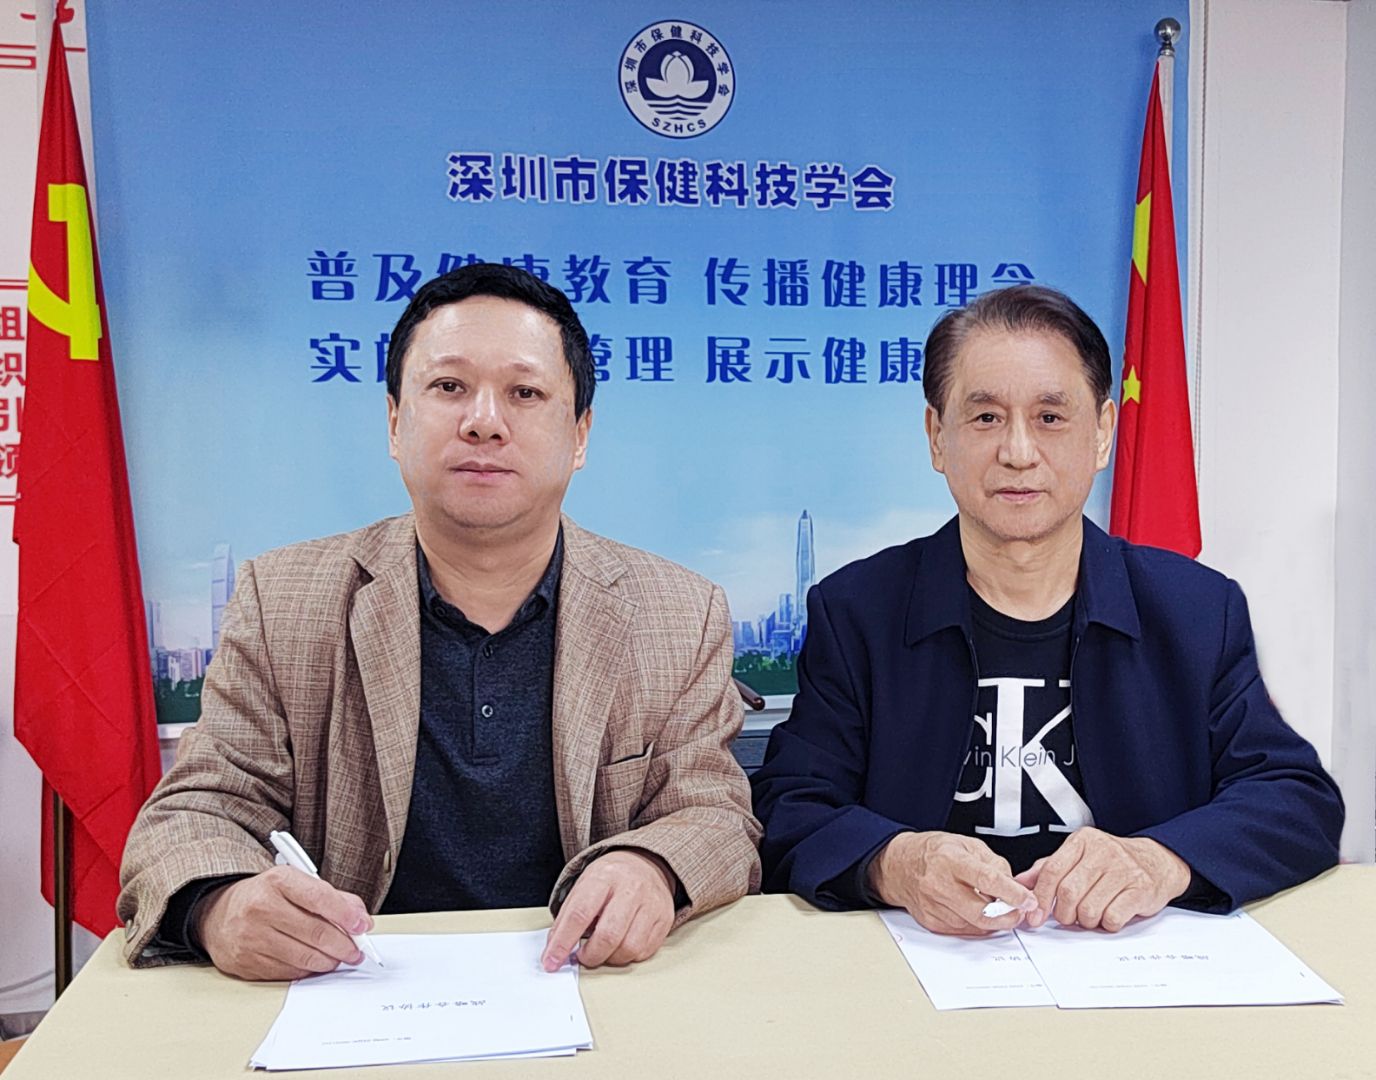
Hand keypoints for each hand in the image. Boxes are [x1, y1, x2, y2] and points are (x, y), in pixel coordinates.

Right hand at [194, 865, 372, 980]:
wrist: (218, 914)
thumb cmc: (265, 897)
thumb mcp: (295, 883)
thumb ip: (331, 898)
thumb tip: (361, 920)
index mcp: (278, 881)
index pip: (319, 898)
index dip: (346, 915)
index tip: (362, 926)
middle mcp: (260, 908)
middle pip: (315, 932)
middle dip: (344, 945)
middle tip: (357, 950)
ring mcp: (250, 937)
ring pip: (304, 957)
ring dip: (329, 960)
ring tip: (340, 957)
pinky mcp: (246, 963)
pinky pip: (289, 972)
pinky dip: (308, 969)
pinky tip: (315, 962)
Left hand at [540, 850, 675, 970]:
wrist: (647, 863)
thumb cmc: (611, 879)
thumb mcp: (583, 886)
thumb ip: (567, 916)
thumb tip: (554, 950)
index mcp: (604, 877)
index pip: (580, 914)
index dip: (563, 942)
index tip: (551, 961)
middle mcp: (631, 889)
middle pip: (608, 935)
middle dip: (590, 956)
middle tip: (582, 957)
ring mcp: (651, 904)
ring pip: (628, 948)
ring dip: (609, 959)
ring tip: (602, 950)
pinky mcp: (664, 918)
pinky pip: (644, 951)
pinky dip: (628, 956)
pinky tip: (621, 945)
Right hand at [867, 831, 1037, 935]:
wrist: (899, 865)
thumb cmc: (933, 852)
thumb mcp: (967, 844)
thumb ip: (994, 864)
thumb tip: (1014, 887)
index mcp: (950, 860)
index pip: (986, 879)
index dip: (1012, 893)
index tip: (1028, 901)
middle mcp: (940, 884)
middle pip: (982, 913)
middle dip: (1008, 916)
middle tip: (1019, 911)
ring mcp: (934, 907)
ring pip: (975, 925)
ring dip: (992, 920)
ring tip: (993, 905)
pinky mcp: (932, 923)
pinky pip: (964, 931)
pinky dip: (976, 924)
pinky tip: (974, 909)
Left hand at [1018, 827, 1191, 931]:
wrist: (1157, 862)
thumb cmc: (1112, 862)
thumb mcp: (1078, 857)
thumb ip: (1047, 869)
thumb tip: (1019, 883)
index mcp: (1082, 841)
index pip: (1051, 871)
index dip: (1040, 897)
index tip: (1034, 916)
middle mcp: (1102, 851)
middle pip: (1068, 892)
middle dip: (1063, 913)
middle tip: (1067, 917)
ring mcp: (1123, 869)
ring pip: (1089, 908)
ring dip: (1085, 921)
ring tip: (1090, 915)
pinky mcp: (1141, 889)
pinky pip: (1113, 917)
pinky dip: (1107, 924)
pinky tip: (1109, 916)